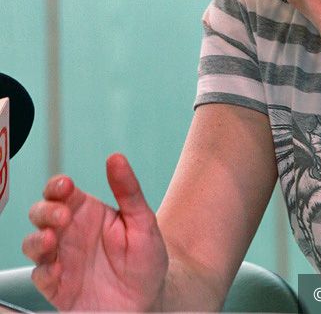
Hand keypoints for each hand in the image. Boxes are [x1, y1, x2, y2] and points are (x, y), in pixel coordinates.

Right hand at [23, 154, 167, 310]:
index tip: (66, 185)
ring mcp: (61, 258)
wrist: (150, 299)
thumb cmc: (146, 257)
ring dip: (37, 239)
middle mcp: (69, 232)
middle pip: (40, 213)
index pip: (61, 191)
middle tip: (62, 216)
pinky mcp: (58, 286)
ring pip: (32, 243)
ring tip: (51, 240)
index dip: (57, 185)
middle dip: (46, 211)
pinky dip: (44, 271)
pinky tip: (57, 269)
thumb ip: (128, 189)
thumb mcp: (142, 220)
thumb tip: (116, 158)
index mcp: (86, 211)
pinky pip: (40, 276)